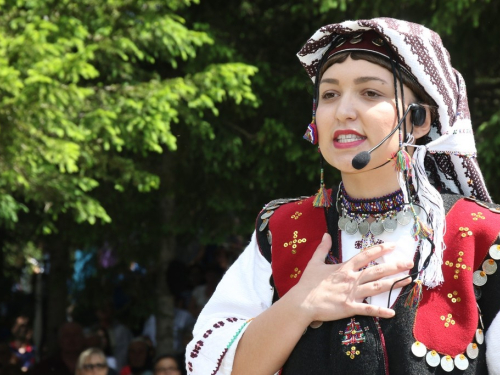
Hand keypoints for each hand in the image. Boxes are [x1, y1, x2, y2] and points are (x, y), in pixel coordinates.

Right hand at [288, 233, 412, 322]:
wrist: (302, 301)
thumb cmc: (308, 282)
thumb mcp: (315, 262)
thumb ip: (323, 248)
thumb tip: (326, 234)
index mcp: (344, 267)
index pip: (365, 255)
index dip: (380, 249)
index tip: (392, 246)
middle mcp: (351, 279)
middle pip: (377, 270)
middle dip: (394, 266)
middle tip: (409, 263)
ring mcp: (352, 293)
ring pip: (377, 287)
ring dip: (394, 284)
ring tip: (408, 280)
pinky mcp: (349, 307)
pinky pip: (368, 310)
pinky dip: (380, 311)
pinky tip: (393, 312)